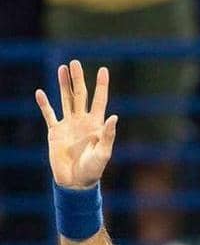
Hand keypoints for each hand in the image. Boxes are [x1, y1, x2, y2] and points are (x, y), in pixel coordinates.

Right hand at [36, 60, 116, 188]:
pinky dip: (44, 104)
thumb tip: (114, 117)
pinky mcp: (55, 132)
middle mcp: (82, 121)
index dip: (102, 85)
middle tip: (75, 62)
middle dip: (78, 79)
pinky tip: (40, 92)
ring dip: (63, 85)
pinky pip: (49, 115)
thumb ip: (108, 135)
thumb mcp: (103, 153)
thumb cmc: (93, 170)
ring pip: (65, 100)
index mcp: (96, 124)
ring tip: (62, 68)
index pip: (99, 100)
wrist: (75, 182)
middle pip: (80, 95)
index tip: (103, 69)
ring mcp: (68, 125)